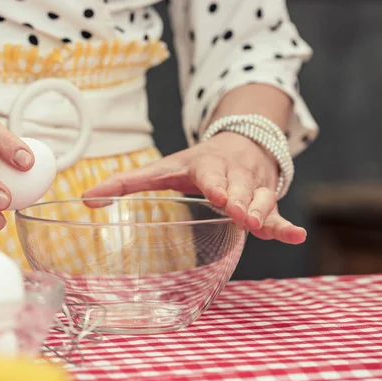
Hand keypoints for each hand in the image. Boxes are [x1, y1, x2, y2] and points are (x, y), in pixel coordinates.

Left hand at [83, 132, 306, 243]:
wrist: (238, 142)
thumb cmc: (194, 163)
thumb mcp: (162, 169)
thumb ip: (126, 183)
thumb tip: (86, 197)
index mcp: (205, 166)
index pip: (210, 174)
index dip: (215, 184)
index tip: (218, 195)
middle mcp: (233, 173)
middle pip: (240, 186)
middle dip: (240, 200)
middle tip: (240, 214)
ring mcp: (253, 185)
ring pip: (261, 199)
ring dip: (263, 213)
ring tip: (262, 227)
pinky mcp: (266, 198)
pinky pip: (277, 212)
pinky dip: (285, 225)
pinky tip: (296, 236)